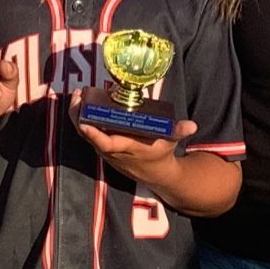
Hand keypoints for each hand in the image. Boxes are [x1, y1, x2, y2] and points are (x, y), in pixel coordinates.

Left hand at [69, 89, 196, 186]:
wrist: (155, 174)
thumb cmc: (161, 154)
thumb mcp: (171, 142)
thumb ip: (179, 132)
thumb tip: (192, 126)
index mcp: (125, 148)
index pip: (104, 143)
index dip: (92, 132)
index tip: (84, 119)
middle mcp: (111, 150)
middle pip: (87, 135)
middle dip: (79, 116)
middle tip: (78, 95)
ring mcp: (104, 149)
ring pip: (84, 133)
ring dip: (78, 114)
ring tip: (78, 94)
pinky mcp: (103, 145)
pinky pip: (87, 132)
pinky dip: (82, 118)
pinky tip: (83, 102)